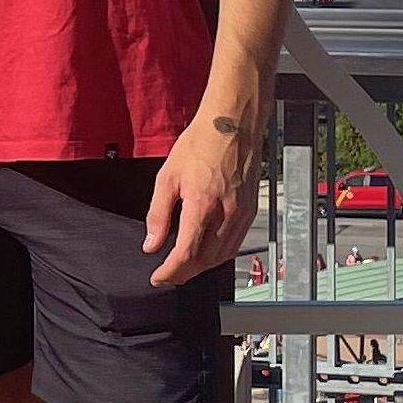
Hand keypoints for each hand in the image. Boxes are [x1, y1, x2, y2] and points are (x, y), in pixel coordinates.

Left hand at [143, 110, 259, 288]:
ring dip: (201, 268)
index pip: (187, 253)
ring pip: (222, 256)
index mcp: (203, 204)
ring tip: (183, 267)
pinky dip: (218, 255)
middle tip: (167, 275)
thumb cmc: (200, 144)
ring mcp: (242, 213)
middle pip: (205, 260)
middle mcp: (226, 213)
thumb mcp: (167, 177)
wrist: (232, 124)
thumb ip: (158, 215)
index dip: (171, 271)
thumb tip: (151, 245)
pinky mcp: (251, 211)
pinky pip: (234, 244)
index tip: (157, 277)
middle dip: (184, 273)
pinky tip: (205, 252)